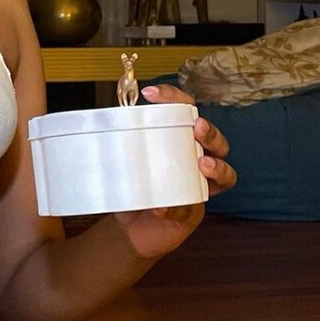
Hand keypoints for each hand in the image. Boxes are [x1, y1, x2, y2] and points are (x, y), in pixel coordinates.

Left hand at [111, 82, 235, 259]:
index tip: (151, 93)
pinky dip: (176, 206)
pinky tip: (161, 207)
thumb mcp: (123, 162)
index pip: (186, 110)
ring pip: (225, 173)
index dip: (174, 97)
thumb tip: (94, 125)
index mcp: (181, 140)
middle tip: (197, 126)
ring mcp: (198, 187)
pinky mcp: (191, 213)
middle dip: (211, 131)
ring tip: (201, 163)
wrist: (129, 227)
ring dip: (216, 166)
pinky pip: (190, 208)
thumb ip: (117, 144)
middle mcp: (196, 160)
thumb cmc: (133, 187)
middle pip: (217, 140)